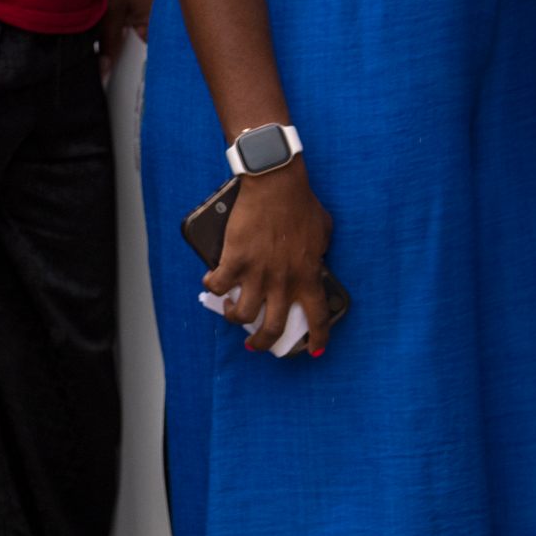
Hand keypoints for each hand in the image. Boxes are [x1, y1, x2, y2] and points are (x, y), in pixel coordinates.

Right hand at [207, 163, 334, 356]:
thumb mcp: (323, 232)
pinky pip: (219, 286)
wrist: (276, 185)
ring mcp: (258, 273)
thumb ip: (318, 253)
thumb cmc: (300, 203)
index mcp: (308, 275)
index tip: (315, 350)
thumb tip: (314, 260)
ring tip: (231, 310)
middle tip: (255, 344)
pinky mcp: (235, 260)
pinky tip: (212, 281)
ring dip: (233, 317)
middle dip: (262, 343)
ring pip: (241, 314)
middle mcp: (283, 281)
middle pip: (272, 327)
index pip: (317, 317)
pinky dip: (213, 287)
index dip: (318, 338)